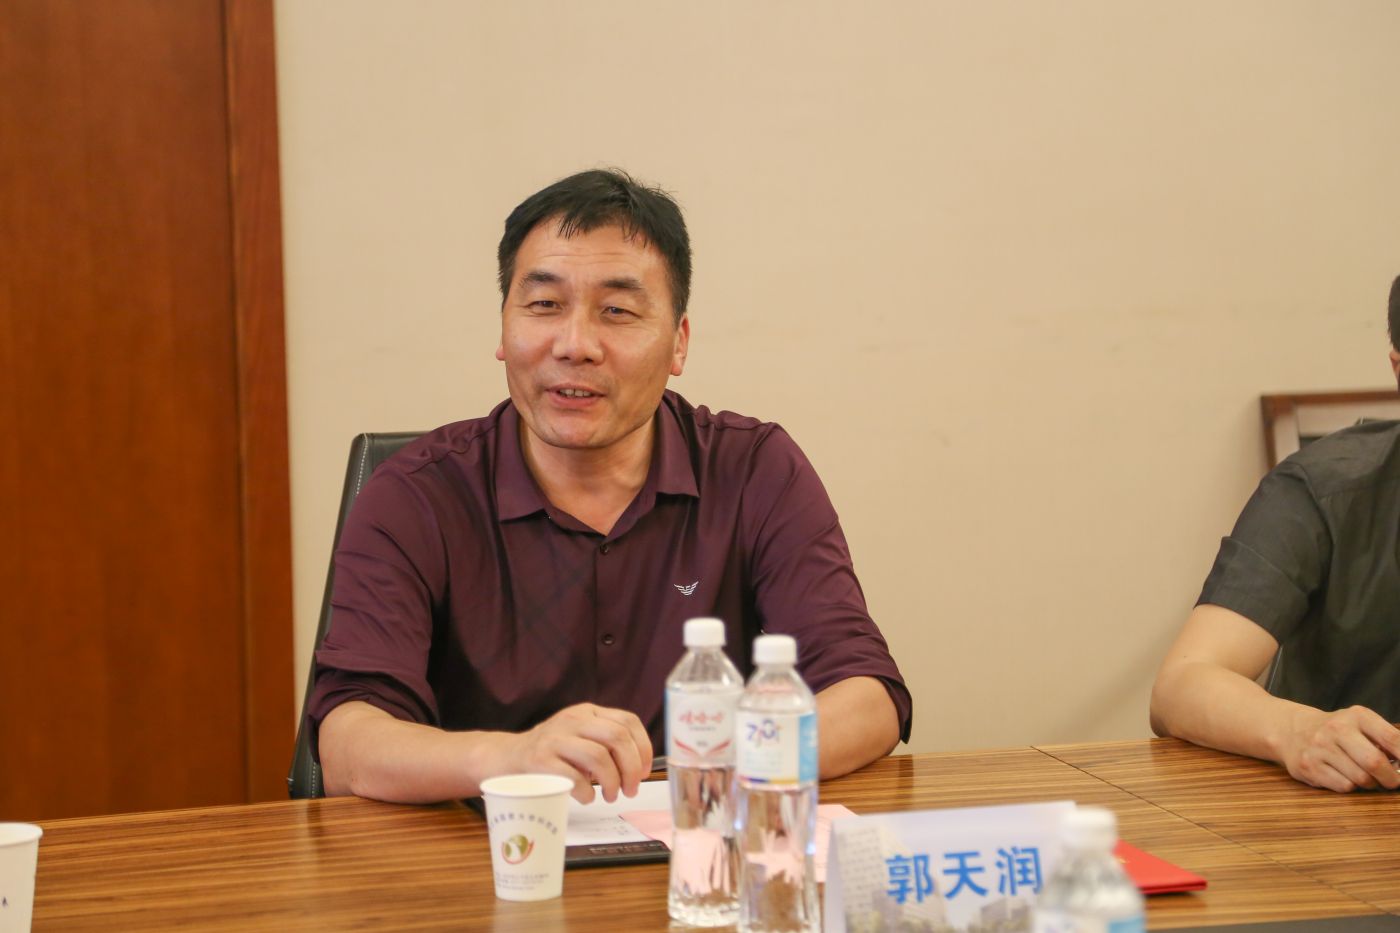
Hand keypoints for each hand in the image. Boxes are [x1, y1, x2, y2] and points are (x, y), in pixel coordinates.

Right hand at [502, 703, 652, 803]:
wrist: (507, 757)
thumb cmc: (552, 752)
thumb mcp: (580, 736)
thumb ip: (606, 744)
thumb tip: (638, 769)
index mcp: (588, 712)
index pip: (628, 721)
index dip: (643, 748)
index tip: (645, 771)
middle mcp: (573, 720)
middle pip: (616, 737)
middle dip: (631, 768)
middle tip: (631, 789)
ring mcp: (555, 738)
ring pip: (598, 756)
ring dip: (612, 782)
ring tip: (611, 796)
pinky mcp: (540, 760)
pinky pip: (573, 777)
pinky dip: (587, 792)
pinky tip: (587, 798)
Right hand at [1277, 705, 1399, 791]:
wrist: (1290, 729)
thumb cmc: (1337, 731)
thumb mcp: (1360, 724)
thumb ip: (1385, 740)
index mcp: (1357, 716)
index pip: (1393, 738)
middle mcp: (1336, 729)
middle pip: (1375, 763)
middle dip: (1391, 779)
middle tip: (1393, 782)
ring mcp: (1320, 748)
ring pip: (1361, 779)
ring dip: (1370, 784)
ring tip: (1365, 776)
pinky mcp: (1309, 766)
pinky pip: (1344, 787)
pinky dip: (1350, 786)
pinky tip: (1344, 776)